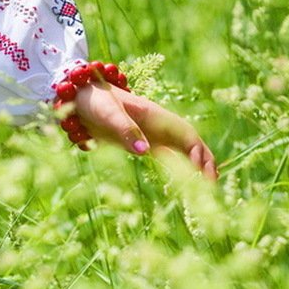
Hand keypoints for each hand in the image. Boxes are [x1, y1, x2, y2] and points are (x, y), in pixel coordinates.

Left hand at [67, 80, 218, 180]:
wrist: (77, 98)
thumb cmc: (94, 101)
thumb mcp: (108, 113)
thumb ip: (125, 130)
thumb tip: (145, 151)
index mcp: (156, 115)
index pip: (186, 134)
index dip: (197, 152)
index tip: (200, 170)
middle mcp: (159, 126)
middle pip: (190, 144)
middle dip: (204, 162)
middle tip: (211, 186)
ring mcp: (152, 135)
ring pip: (181, 153)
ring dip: (194, 168)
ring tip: (204, 190)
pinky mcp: (141, 143)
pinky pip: (166, 157)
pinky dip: (177, 170)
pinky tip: (184, 185)